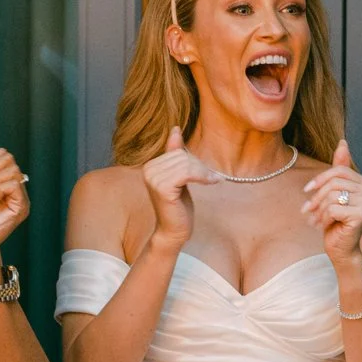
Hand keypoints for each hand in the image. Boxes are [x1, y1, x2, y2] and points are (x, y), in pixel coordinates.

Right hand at [143, 127, 215, 249]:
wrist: (174, 231)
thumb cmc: (178, 207)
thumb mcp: (178, 178)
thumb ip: (174, 154)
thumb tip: (175, 129)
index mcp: (150, 166)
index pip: (178, 152)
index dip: (194, 161)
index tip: (205, 174)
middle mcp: (148, 171)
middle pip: (183, 157)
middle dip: (199, 167)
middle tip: (210, 179)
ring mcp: (154, 180)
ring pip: (187, 164)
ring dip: (204, 173)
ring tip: (211, 181)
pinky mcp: (163, 189)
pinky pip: (188, 173)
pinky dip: (203, 176)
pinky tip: (212, 183)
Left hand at [301, 140, 361, 260]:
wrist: (341, 249)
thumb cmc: (336, 222)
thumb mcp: (334, 194)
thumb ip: (339, 170)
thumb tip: (343, 142)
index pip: (338, 171)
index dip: (320, 179)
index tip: (307, 190)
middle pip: (334, 183)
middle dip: (316, 197)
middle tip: (308, 210)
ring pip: (332, 196)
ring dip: (319, 210)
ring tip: (317, 220)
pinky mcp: (361, 215)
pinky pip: (332, 209)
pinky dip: (324, 219)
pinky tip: (325, 226)